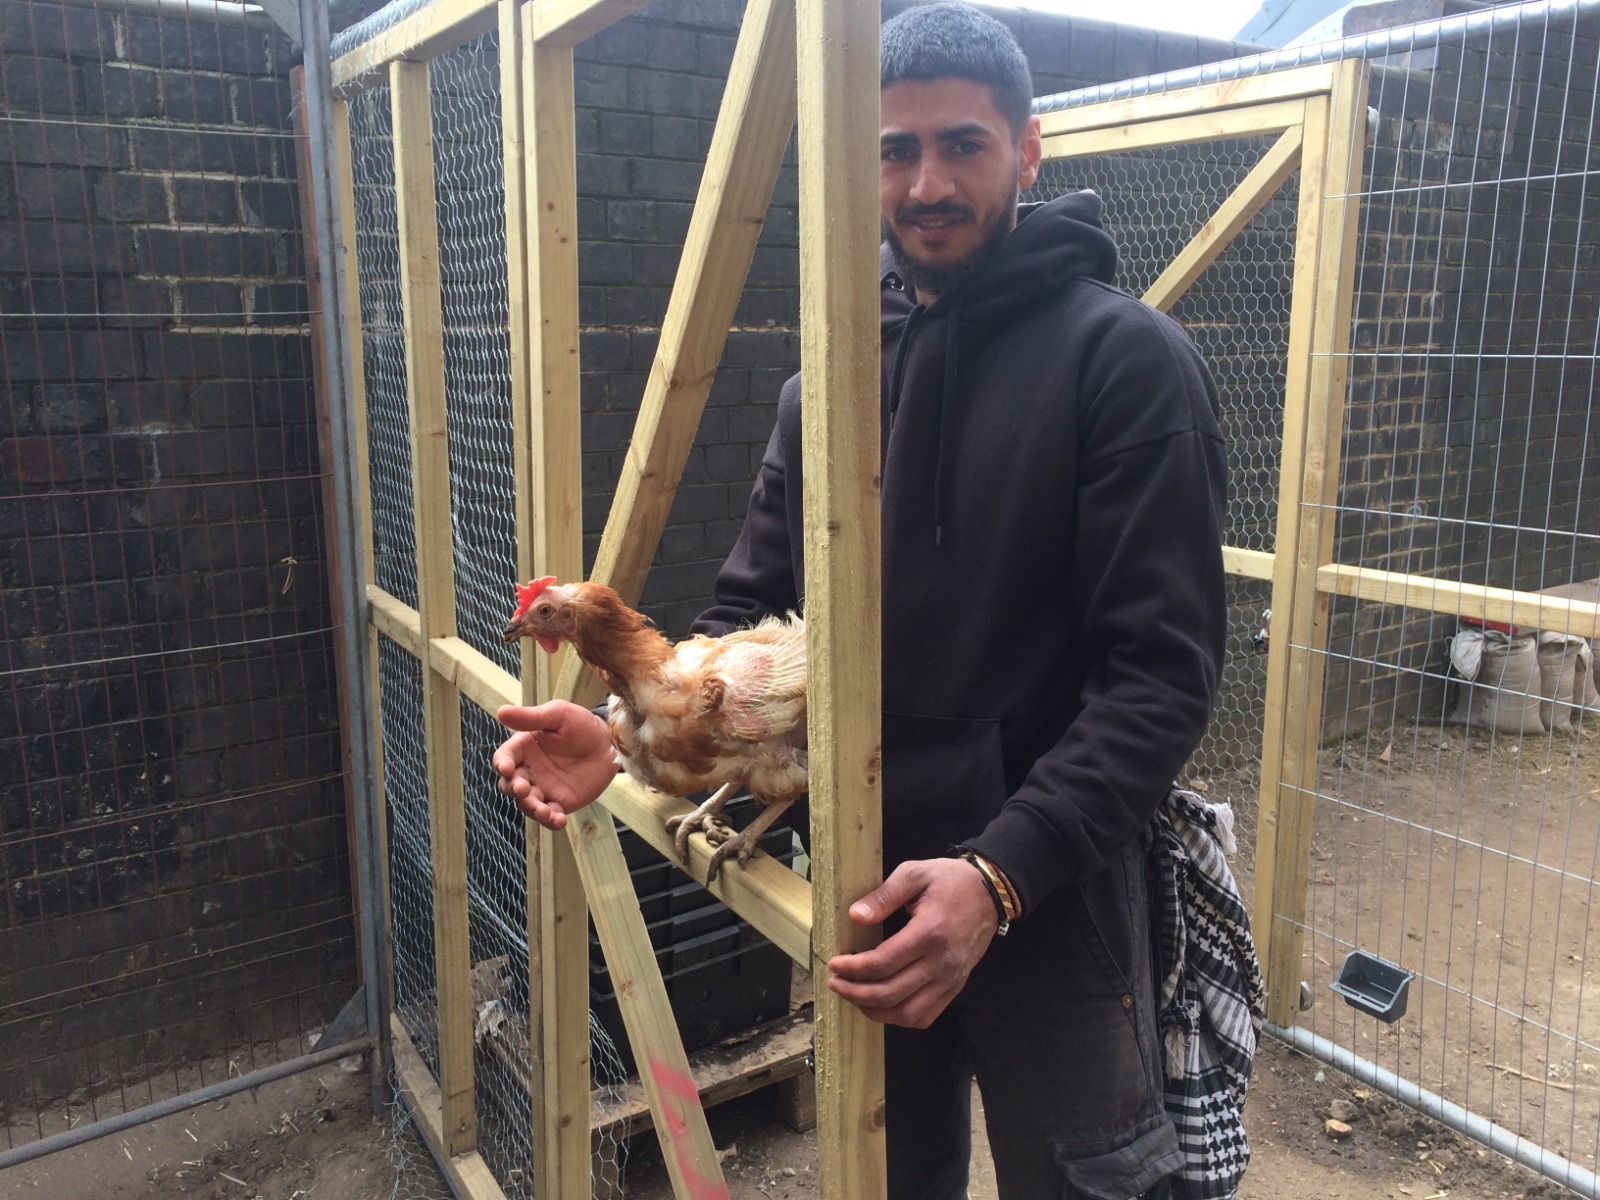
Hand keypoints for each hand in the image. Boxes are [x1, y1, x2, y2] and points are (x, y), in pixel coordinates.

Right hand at [493, 701, 617, 829]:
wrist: (609, 744)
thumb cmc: (581, 725)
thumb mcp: (557, 715)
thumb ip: (531, 717)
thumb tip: (501, 711)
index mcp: (524, 748)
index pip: (504, 757)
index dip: (502, 763)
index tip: (506, 768)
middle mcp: (530, 771)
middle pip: (510, 784)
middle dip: (514, 788)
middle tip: (524, 789)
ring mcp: (543, 788)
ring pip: (527, 804)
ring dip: (531, 809)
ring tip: (543, 810)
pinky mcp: (560, 802)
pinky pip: (550, 816)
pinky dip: (551, 821)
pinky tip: (559, 820)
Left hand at [825, 857, 998, 1027]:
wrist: (990, 893)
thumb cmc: (949, 880)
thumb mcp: (914, 873)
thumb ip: (884, 895)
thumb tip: (856, 916)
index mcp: (929, 932)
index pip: (883, 963)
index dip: (853, 968)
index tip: (834, 963)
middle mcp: (941, 962)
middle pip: (891, 993)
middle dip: (855, 993)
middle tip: (835, 982)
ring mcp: (950, 979)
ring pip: (907, 1013)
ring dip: (875, 1010)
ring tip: (853, 996)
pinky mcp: (955, 987)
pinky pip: (925, 1016)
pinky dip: (899, 1017)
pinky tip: (881, 1004)